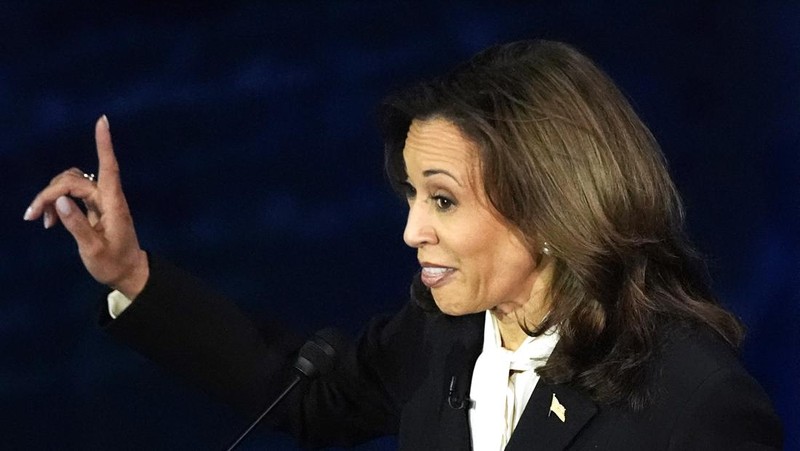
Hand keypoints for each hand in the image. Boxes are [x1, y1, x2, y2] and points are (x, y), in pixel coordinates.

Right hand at [24, 115, 148, 299]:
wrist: (127, 273)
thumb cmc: (113, 263)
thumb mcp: (93, 249)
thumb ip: (77, 225)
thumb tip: (60, 201)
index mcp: (113, 204)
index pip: (109, 167)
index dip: (104, 144)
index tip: (103, 120)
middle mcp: (108, 197)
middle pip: (74, 179)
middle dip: (49, 192)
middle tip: (32, 217)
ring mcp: (101, 201)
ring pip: (70, 183)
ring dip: (50, 196)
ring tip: (39, 220)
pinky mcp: (94, 206)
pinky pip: (70, 194)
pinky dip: (55, 203)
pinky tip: (47, 221)